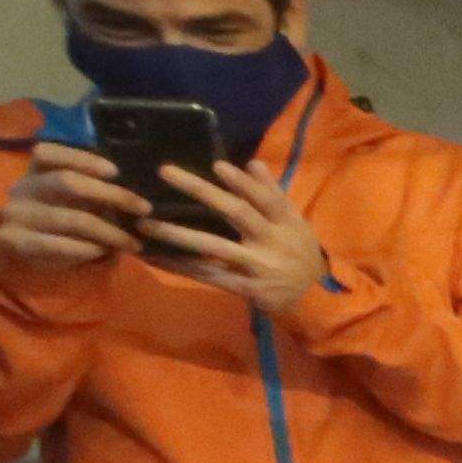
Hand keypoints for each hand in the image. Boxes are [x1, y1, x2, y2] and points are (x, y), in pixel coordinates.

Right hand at [0, 146, 146, 272]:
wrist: (24, 249)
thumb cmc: (61, 215)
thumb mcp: (75, 197)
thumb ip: (95, 186)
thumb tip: (138, 185)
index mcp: (36, 169)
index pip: (49, 152)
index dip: (82, 159)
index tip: (115, 171)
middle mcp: (23, 187)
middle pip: (67, 182)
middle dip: (111, 194)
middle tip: (144, 208)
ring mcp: (16, 214)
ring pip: (69, 218)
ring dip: (108, 231)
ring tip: (133, 242)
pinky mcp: (14, 240)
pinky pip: (56, 244)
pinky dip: (85, 249)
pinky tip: (104, 252)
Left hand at [138, 159, 329, 314]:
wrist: (315, 299)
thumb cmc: (299, 253)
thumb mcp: (295, 223)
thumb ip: (273, 194)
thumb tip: (252, 163)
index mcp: (286, 223)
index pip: (266, 198)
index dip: (243, 183)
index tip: (217, 166)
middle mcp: (272, 242)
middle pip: (237, 213)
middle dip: (201, 191)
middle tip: (166, 172)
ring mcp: (258, 266)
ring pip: (215, 247)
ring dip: (178, 234)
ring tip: (146, 224)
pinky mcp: (245, 288)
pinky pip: (208, 276)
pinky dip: (180, 266)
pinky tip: (154, 257)